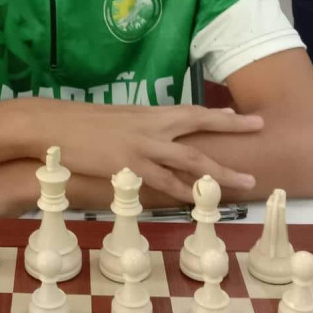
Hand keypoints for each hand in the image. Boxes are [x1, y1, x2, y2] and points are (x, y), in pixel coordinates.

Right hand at [29, 100, 260, 202]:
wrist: (52, 125)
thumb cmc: (79, 123)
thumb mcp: (115, 119)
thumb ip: (138, 127)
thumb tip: (153, 137)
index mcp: (147, 113)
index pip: (190, 111)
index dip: (218, 115)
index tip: (242, 116)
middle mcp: (151, 126)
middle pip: (200, 125)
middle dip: (232, 127)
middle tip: (260, 127)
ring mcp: (142, 146)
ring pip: (191, 160)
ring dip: (220, 173)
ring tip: (245, 181)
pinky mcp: (129, 166)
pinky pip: (163, 183)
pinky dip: (184, 193)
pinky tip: (200, 201)